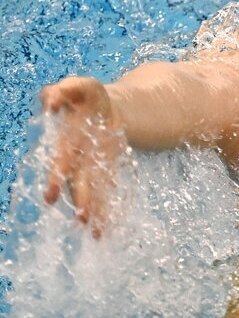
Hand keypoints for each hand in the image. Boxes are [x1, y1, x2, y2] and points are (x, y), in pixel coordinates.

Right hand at [40, 76, 126, 237]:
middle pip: (77, 181)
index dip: (58, 177)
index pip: (61, 161)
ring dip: (93, 209)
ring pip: (92, 190)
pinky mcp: (107, 168)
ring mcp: (93, 164)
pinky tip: (108, 228)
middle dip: (80, 199)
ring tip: (95, 231)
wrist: (105, 105)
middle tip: (82, 220)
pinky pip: (107, 189)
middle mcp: (78, 157)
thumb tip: (51, 100)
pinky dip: (108, 207)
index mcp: (67, 140)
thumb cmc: (88, 95)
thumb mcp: (79, 86)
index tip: (52, 196)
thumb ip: (64, 90)